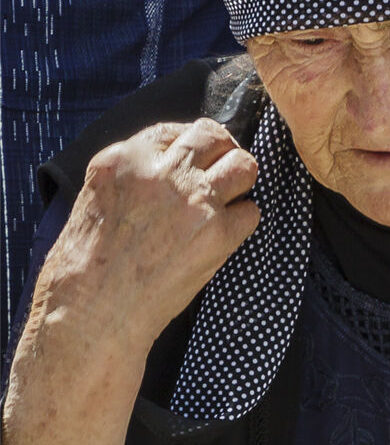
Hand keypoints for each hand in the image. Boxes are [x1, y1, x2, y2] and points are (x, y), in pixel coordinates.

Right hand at [37, 119, 260, 341]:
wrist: (90, 313)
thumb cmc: (84, 267)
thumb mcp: (96, 201)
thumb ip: (133, 178)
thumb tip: (170, 170)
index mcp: (122, 159)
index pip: (173, 131)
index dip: (191, 143)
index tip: (197, 156)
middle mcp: (159, 171)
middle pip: (214, 137)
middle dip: (222, 151)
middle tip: (221, 172)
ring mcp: (193, 199)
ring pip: (244, 165)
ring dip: (241, 180)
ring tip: (228, 200)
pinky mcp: (218, 232)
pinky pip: (251, 212)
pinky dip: (242, 223)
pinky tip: (223, 237)